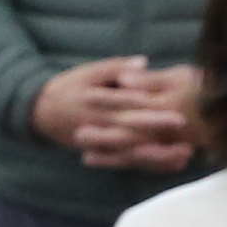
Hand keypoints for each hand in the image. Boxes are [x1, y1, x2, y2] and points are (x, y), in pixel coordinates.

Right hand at [34, 57, 197, 171]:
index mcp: (96, 103)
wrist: (39, 113)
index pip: (126, 106)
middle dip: (160, 134)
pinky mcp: (102, 152)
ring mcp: (99, 142)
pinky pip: (129, 162)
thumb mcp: (87, 72)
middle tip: (187, 135)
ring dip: (159, 156)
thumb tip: (144, 61)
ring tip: (185, 155)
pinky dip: (151, 164)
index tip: (176, 110)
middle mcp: (98, 125)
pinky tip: (173, 165)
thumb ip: (115, 68)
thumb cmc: (67, 87)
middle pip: (132, 131)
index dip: (151, 109)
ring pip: (131, 152)